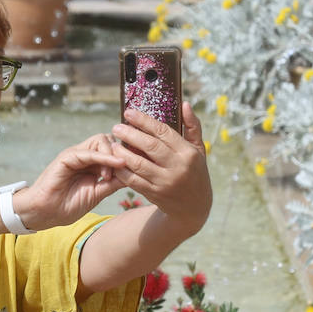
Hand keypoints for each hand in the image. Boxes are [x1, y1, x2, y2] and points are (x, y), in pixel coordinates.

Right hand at [13, 133, 126, 230]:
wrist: (46, 213)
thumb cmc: (69, 205)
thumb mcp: (98, 194)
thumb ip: (113, 183)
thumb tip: (134, 175)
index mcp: (92, 163)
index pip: (113, 148)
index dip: (127, 154)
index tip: (140, 165)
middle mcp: (85, 155)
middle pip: (109, 139)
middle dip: (120, 152)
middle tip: (122, 172)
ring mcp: (76, 154)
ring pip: (100, 140)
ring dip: (112, 154)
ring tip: (111, 175)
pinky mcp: (67, 158)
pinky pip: (88, 152)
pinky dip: (104, 157)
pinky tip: (115, 164)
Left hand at [111, 103, 211, 232]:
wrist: (194, 207)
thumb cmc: (195, 172)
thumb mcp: (199, 150)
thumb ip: (192, 127)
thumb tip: (185, 104)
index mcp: (188, 153)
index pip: (163, 132)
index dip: (144, 121)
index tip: (129, 113)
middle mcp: (178, 167)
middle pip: (149, 146)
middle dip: (130, 134)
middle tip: (116, 127)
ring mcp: (165, 182)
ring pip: (139, 164)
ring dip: (123, 153)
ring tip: (113, 144)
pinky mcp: (155, 194)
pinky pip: (134, 181)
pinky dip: (122, 171)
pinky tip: (115, 162)